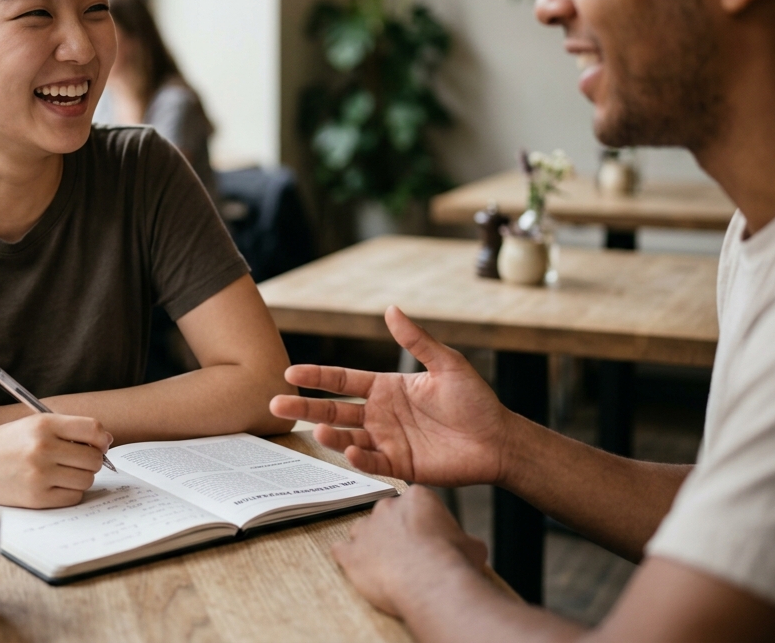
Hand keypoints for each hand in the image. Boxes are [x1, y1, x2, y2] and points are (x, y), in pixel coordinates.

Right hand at [0, 412, 113, 507]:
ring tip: (64, 472)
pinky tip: (55, 485)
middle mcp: (42, 448)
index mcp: (43, 424)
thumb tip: (106, 440)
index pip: (93, 429)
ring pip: (87, 479)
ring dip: (81, 477)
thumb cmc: (6, 444)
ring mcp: (39, 475)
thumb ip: (68, 428)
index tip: (100, 443)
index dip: (102, 438)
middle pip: (94, 457)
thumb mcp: (33, 424)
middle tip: (78, 460)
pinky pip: (73, 497)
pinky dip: (70, 492)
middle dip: (92, 459)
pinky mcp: (36, 498)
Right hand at [269, 306, 511, 486]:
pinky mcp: (401, 465)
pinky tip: (350, 451)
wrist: (498, 440)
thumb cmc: (475, 400)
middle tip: (276, 405)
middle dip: (305, 407)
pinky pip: (373, 462)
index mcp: (387, 387)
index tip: (291, 372)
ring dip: (330, 434)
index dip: (317, 377)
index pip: (343, 380)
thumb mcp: (446, 364)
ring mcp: (388, 440)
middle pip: (335, 409)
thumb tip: (392, 309)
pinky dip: (359, 458)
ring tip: (317, 430)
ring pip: (348, 437)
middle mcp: (381, 414)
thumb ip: (417, 340)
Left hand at [333, 486, 487, 616]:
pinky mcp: (350, 553)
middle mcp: (386, 507)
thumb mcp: (472, 545)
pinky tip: (359, 568)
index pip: (414, 504)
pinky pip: (341, 550)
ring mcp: (365, 529)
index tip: (428, 537)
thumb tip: (471, 546)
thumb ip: (464, 540)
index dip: (421, 523)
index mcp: (416, 498)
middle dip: (394, 531)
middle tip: (408, 553)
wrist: (430, 580)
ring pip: (362, 530)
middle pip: (386, 515)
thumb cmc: (451, 560)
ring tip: (385, 564)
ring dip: (371, 544)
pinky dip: (348, 558)